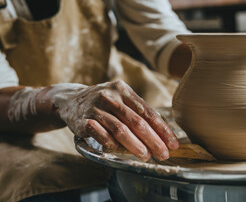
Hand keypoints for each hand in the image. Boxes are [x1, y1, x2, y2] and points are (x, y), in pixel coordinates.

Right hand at [46, 80, 178, 160]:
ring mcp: (95, 108)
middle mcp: (110, 96)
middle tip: (163, 154)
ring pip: (120, 128)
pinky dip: (111, 144)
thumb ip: (137, 112)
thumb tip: (161, 134)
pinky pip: (100, 134)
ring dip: (135, 145)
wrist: (70, 99)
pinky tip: (119, 151)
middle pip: (136, 121)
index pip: (147, 111)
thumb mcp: (120, 99)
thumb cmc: (103, 103)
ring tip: (146, 156)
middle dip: (153, 139)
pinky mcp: (82, 120)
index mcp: (124, 90)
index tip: (173, 143)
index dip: (162, 129)